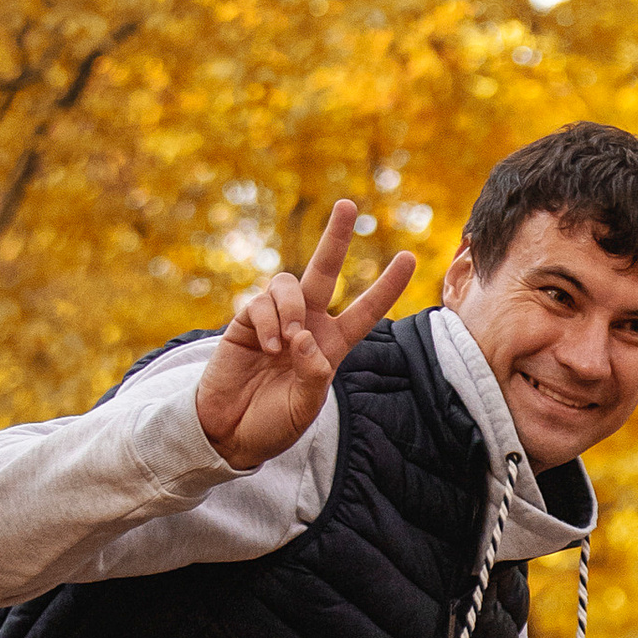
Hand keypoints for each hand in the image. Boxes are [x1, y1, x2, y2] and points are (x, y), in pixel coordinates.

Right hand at [195, 200, 415, 472]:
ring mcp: (275, 320)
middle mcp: (306, 325)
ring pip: (289, 284)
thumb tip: (305, 337)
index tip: (409, 258)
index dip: (386, 287)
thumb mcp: (304, 408)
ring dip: (292, 308)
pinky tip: (267, 348)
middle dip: (335, 238)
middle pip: (324, 271)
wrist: (229, 433)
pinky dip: (268, 322)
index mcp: (331, 346)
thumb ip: (313, 376)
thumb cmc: (272, 423)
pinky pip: (260, 303)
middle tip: (348, 205)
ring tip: (288, 341)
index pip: (365, 312)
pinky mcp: (245, 321)